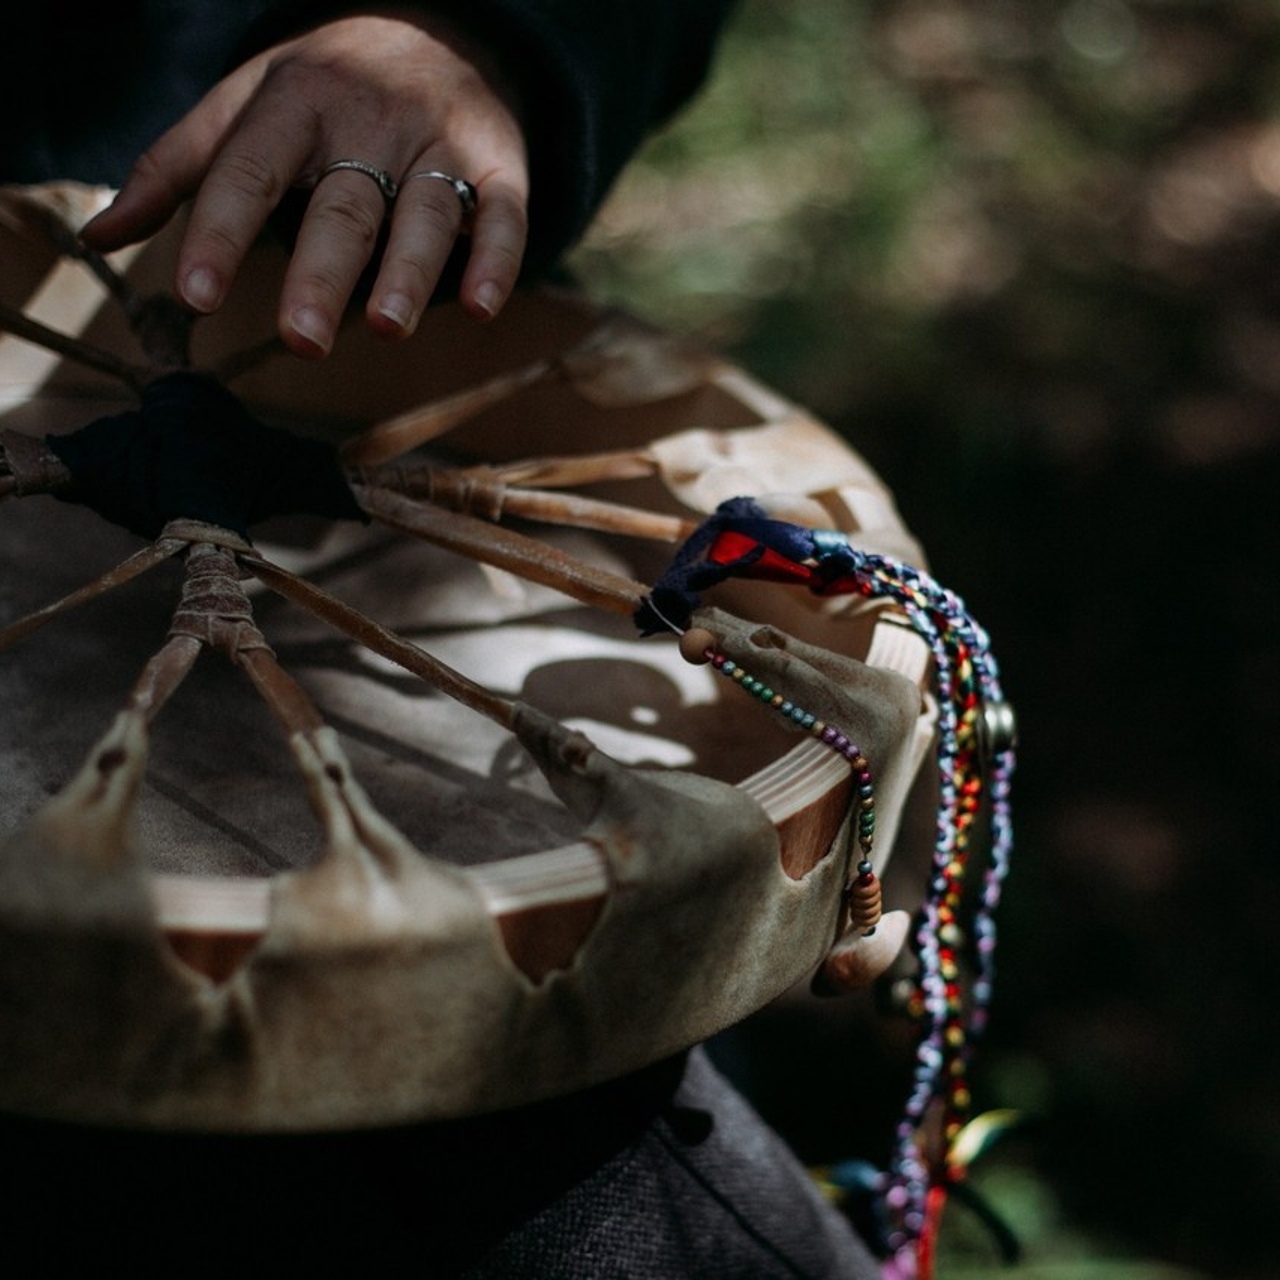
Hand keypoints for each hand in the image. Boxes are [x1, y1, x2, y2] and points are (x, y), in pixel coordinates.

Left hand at [80, 13, 527, 356]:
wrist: (440, 29)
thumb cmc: (328, 89)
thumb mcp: (248, 107)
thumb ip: (178, 170)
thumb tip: (100, 236)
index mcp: (294, 102)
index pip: (250, 171)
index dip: (220, 234)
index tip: (196, 298)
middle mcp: (370, 121)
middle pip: (343, 206)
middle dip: (321, 274)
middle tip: (301, 340)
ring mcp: (441, 143)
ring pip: (427, 213)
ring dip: (409, 272)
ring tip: (387, 327)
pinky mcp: (502, 167)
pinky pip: (504, 216)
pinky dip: (496, 260)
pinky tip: (480, 307)